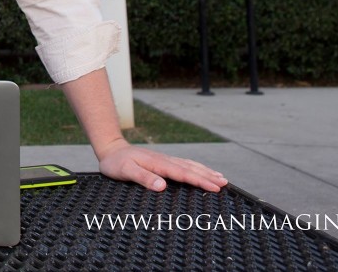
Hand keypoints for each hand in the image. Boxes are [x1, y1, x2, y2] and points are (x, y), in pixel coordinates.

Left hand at [96, 137, 227, 192]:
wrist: (111, 150)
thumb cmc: (116, 163)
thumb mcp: (125, 171)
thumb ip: (143, 178)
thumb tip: (162, 186)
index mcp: (158, 164)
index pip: (183, 174)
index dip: (200, 181)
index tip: (215, 187)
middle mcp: (165, 160)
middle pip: (191, 169)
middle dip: (208, 176)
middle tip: (225, 184)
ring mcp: (165, 160)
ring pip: (189, 165)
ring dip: (206, 171)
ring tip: (221, 178)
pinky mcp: (163, 161)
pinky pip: (184, 164)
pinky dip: (196, 168)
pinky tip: (202, 171)